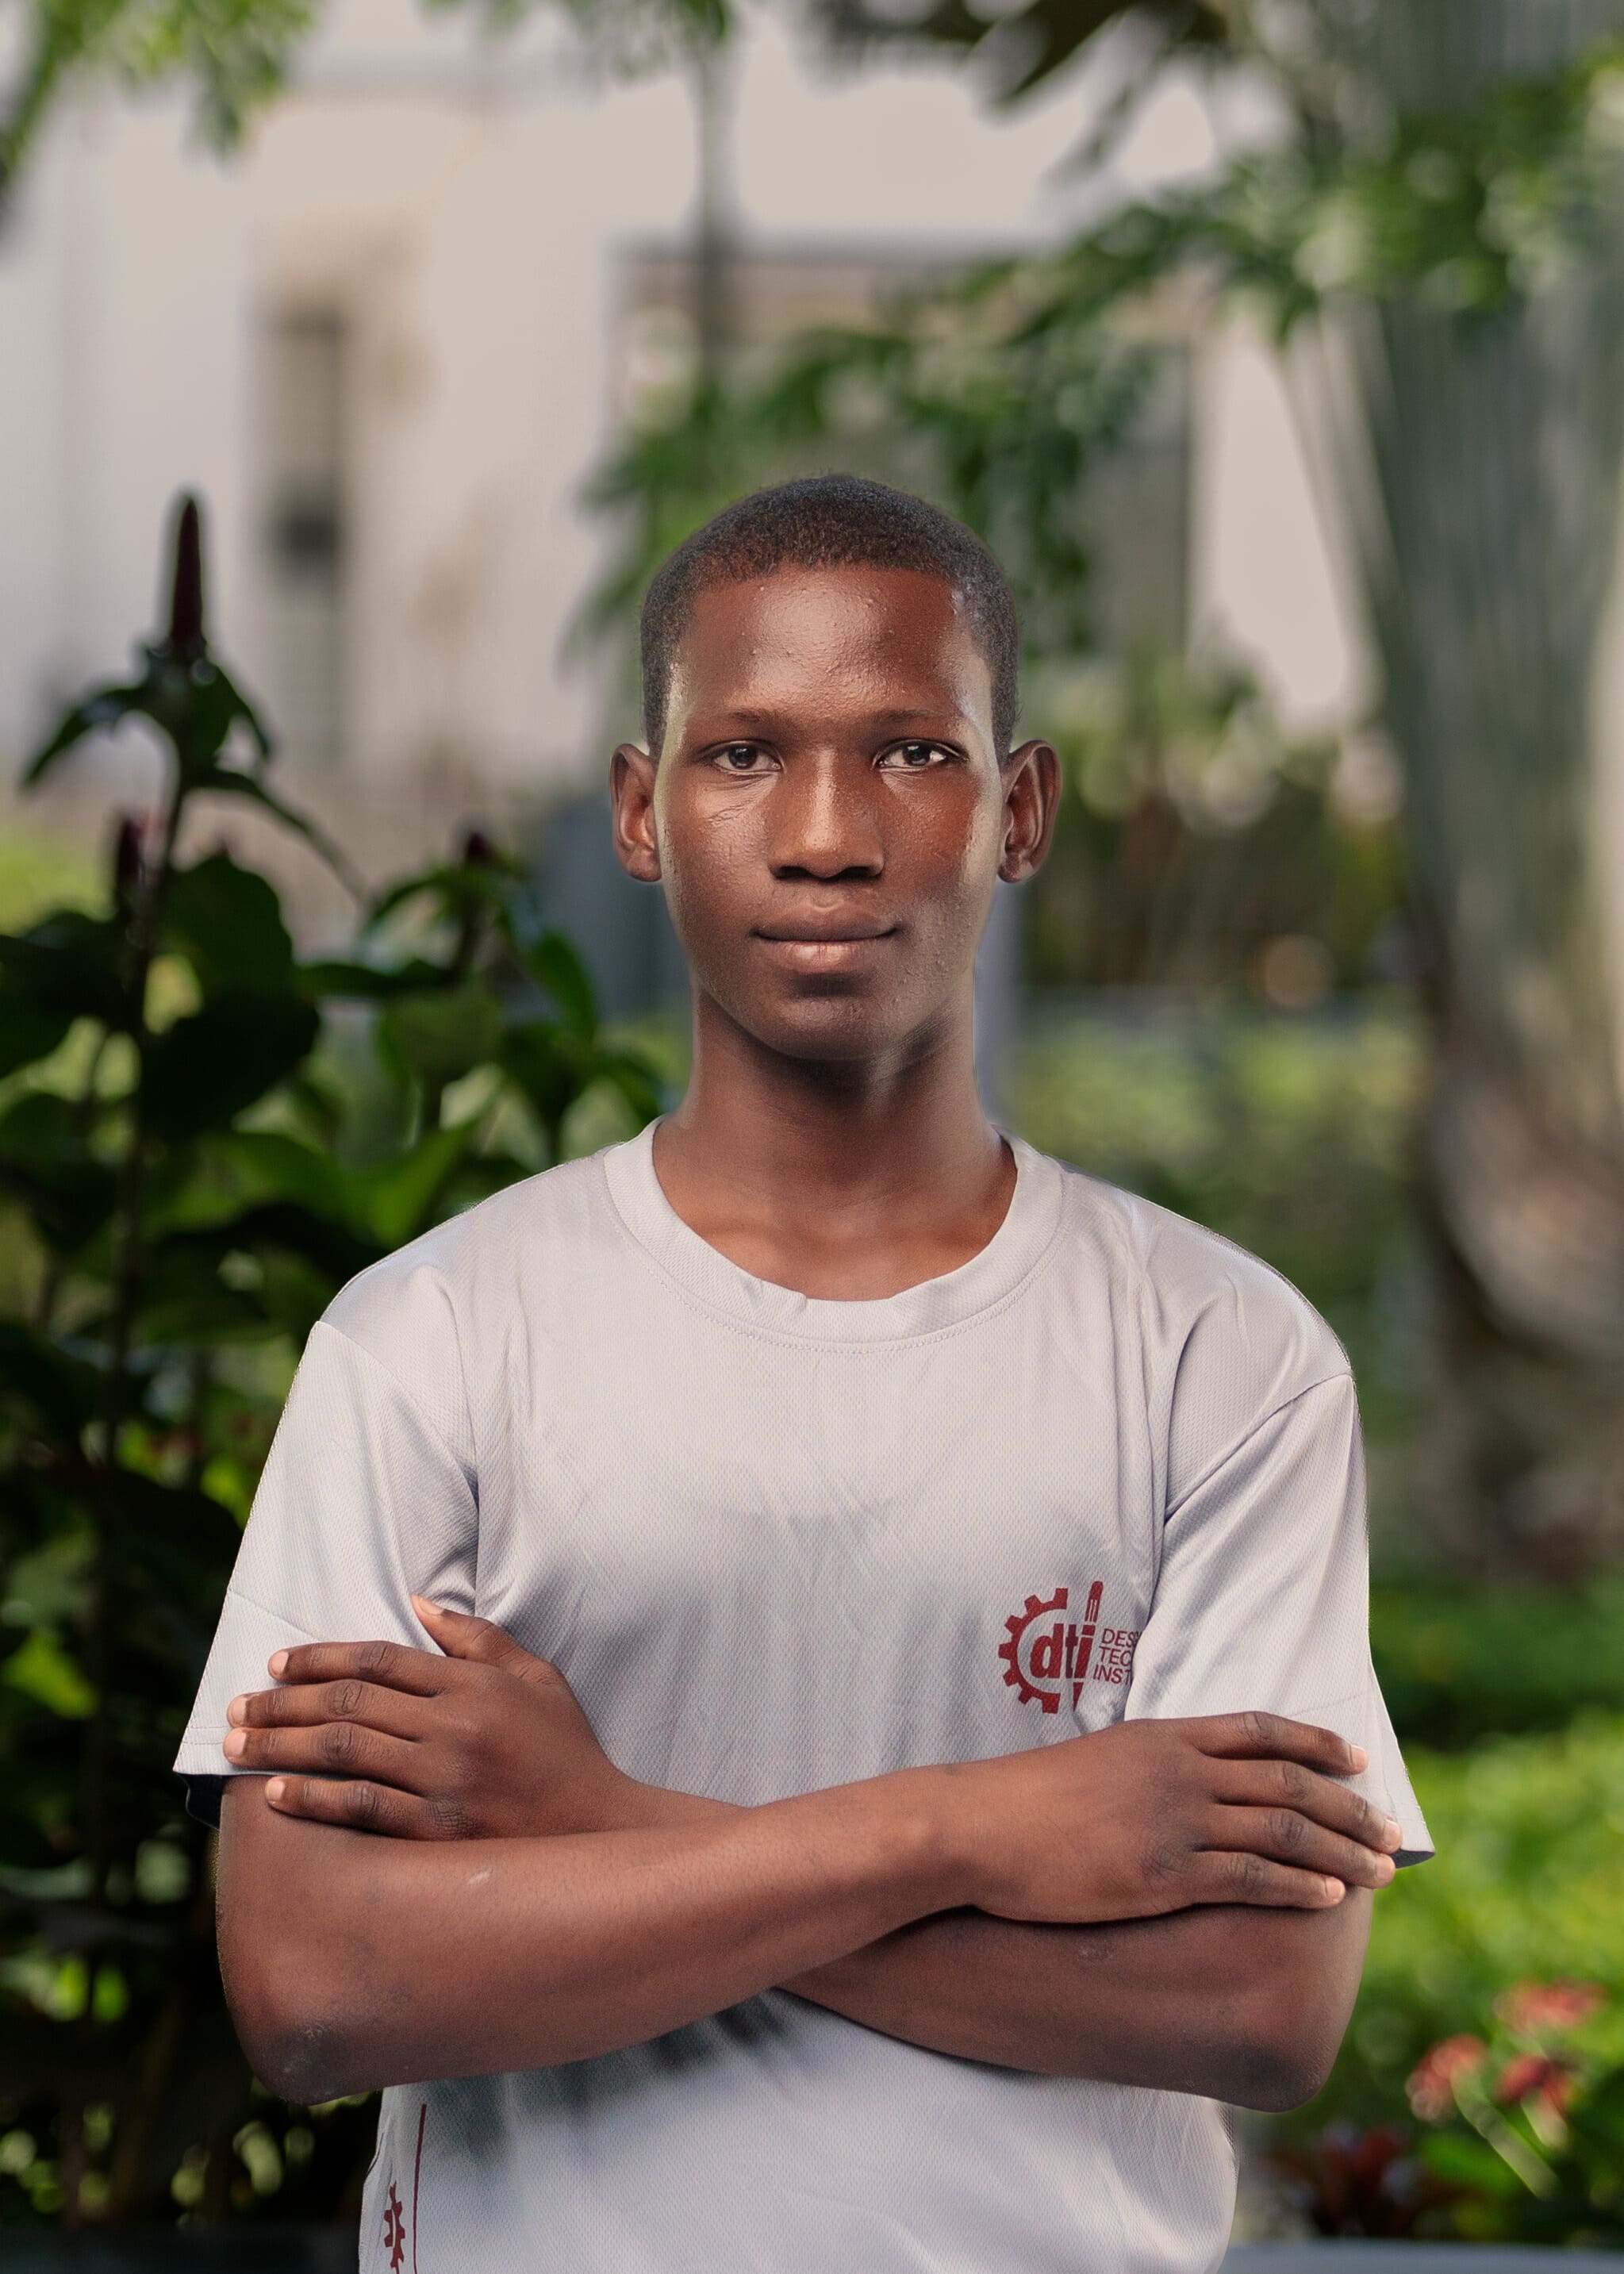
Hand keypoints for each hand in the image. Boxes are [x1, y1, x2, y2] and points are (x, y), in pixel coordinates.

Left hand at [222, 1598, 654, 1840]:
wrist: (599, 1831)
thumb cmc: (565, 1749)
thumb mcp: (536, 1677)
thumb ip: (477, 1638)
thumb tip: (417, 1602)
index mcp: (472, 1684)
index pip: (378, 1659)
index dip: (320, 1657)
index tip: (276, 1662)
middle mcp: (453, 1726)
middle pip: (348, 1703)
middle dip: (282, 1702)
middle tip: (237, 1705)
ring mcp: (444, 1780)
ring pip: (344, 1752)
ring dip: (281, 1744)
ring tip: (236, 1744)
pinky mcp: (438, 1832)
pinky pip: (361, 1809)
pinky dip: (313, 1798)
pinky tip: (276, 1792)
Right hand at [925, 1711, 1401, 1924]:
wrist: (979, 1828)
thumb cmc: (1026, 1802)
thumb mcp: (1096, 1762)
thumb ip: (1146, 1767)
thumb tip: (1179, 1782)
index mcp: (1163, 1736)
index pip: (1259, 1730)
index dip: (1315, 1744)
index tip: (1356, 1760)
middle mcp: (1179, 1770)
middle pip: (1287, 1781)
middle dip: (1348, 1805)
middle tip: (1390, 1827)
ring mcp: (1175, 1821)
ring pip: (1283, 1829)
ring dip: (1341, 1850)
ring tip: (1379, 1871)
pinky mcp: (1164, 1873)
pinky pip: (1250, 1876)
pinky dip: (1299, 1884)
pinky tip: (1329, 1897)